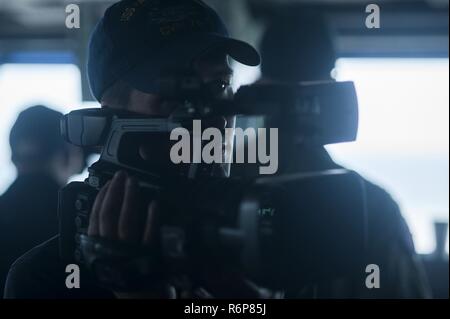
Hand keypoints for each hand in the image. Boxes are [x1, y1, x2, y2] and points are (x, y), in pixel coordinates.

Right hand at [87, 171, 170, 297]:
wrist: (138, 298)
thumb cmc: (124, 271)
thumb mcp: (109, 253)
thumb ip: (106, 233)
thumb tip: (109, 204)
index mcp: (98, 248)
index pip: (95, 217)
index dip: (102, 196)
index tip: (110, 182)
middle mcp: (111, 250)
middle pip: (109, 216)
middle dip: (116, 192)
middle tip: (123, 175)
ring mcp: (129, 254)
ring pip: (126, 222)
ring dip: (130, 199)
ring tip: (134, 182)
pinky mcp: (148, 258)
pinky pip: (149, 235)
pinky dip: (151, 218)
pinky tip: (154, 203)